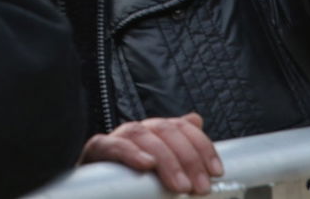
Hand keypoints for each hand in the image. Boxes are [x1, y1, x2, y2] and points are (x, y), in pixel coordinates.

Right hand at [80, 113, 221, 195]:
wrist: (100, 197)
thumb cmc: (135, 192)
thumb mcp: (163, 178)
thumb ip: (180, 153)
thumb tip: (196, 118)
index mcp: (152, 136)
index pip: (178, 126)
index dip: (201, 145)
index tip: (216, 171)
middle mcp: (132, 133)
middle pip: (162, 128)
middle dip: (187, 156)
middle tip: (200, 187)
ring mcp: (112, 141)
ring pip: (138, 132)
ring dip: (164, 158)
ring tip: (180, 186)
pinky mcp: (93, 154)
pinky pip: (107, 145)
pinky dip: (129, 152)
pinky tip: (146, 164)